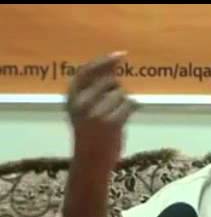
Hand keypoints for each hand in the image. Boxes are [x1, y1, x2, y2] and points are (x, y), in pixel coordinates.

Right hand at [66, 52, 138, 170]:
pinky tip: (125, 117)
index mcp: (71, 97)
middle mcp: (81, 103)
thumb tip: (113, 66)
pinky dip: (132, 108)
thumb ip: (94, 89)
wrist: (91, 161)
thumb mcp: (83, 108)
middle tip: (112, 107)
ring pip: (122, 93)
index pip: (87, 71)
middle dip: (117, 90)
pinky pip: (131, 104)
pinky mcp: (112, 122)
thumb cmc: (90, 133)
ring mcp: (96, 113)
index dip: (104, 61)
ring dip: (124, 102)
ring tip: (115, 117)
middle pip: (111, 81)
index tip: (121, 55)